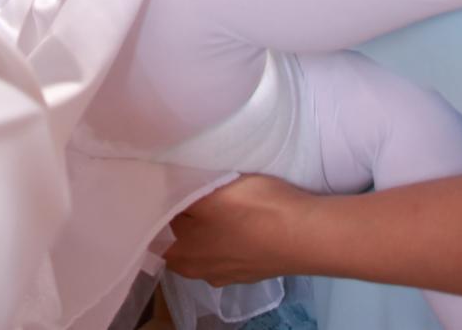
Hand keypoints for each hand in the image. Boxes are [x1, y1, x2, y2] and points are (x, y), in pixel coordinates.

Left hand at [165, 174, 313, 286]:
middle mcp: (200, 271)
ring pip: (207, 245)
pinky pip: (233, 248)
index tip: (160, 188)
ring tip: (215, 201)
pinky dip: (233, 234)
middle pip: (181, 241)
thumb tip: (158, 190)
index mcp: (180, 256)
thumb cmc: (251, 211)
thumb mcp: (207, 194)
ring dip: (208, 227)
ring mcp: (229, 273)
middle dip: (182, 218)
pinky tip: (241, 219)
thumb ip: (177, 192)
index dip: (156, 209)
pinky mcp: (254, 268)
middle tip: (186, 188)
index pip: (154, 232)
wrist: (306, 234)